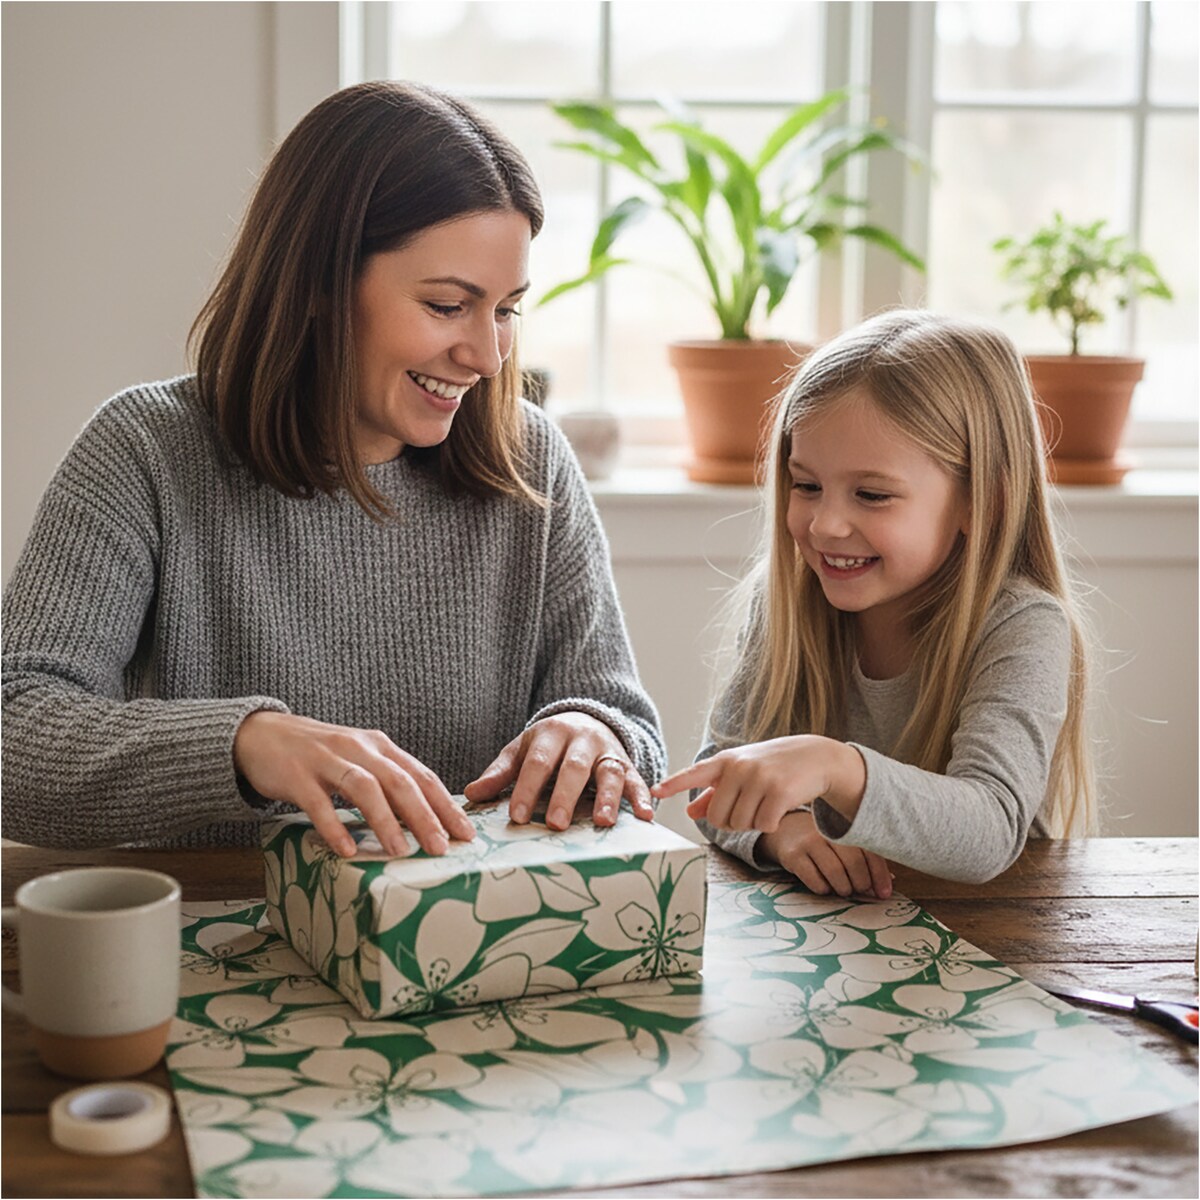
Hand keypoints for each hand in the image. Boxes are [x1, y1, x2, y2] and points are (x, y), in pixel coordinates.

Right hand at [233, 711, 474, 858]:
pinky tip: (346, 849)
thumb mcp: (360, 760)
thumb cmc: (320, 755)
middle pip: (400, 781)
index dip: (446, 805)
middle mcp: (359, 749)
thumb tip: (426, 819)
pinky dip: (334, 826)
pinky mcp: (297, 775)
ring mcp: (327, 760)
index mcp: (380, 746)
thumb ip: (388, 782)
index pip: (422, 775)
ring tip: (401, 850)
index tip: (466, 833)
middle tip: (442, 847)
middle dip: (425, 816)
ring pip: (364, 788)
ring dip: (385, 821)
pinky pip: (319, 803)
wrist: (262, 734)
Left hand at [465, 712, 654, 829]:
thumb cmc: (549, 745)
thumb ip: (501, 773)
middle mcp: (582, 739)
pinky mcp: (627, 763)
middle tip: (555, 824)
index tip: (515, 816)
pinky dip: (641, 797)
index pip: (537, 762)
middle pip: (574, 767)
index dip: (526, 788)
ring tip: (603, 822)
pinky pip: (636, 779)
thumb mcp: (523, 751)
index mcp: (550, 733)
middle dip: (564, 795)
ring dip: (608, 797)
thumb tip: (471, 793)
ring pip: (609, 771)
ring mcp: (606, 750)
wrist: (587, 720)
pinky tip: (645, 815)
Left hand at [651, 735, 865, 830]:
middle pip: (717, 817)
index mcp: (726, 761)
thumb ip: (714, 792)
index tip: (653, 792)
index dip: (673, 784)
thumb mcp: (742, 772)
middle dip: (731, 822)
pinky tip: (779, 810)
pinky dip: (770, 825)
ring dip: (753, 823)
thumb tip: (690, 812)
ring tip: (765, 804)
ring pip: (740, 824)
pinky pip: (763, 825)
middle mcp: (739, 767)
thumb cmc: (773, 766)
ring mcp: (759, 778)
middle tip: (748, 809)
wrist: (816, 757)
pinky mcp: (779, 792)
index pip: (694, 773)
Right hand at [760, 810, 891, 898]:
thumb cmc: (822, 842)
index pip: (869, 851)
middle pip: (853, 862)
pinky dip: (824, 889)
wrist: (785, 830)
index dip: (879, 875)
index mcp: (845, 826)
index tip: (884, 893)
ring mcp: (809, 842)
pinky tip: (824, 886)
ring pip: (835, 873)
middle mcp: (827, 832)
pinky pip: (815, 881)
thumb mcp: (842, 845)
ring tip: (843, 890)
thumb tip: (884, 887)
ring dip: (844, 889)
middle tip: (860, 890)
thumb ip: (864, 861)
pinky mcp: (793, 855)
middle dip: (861, 883)